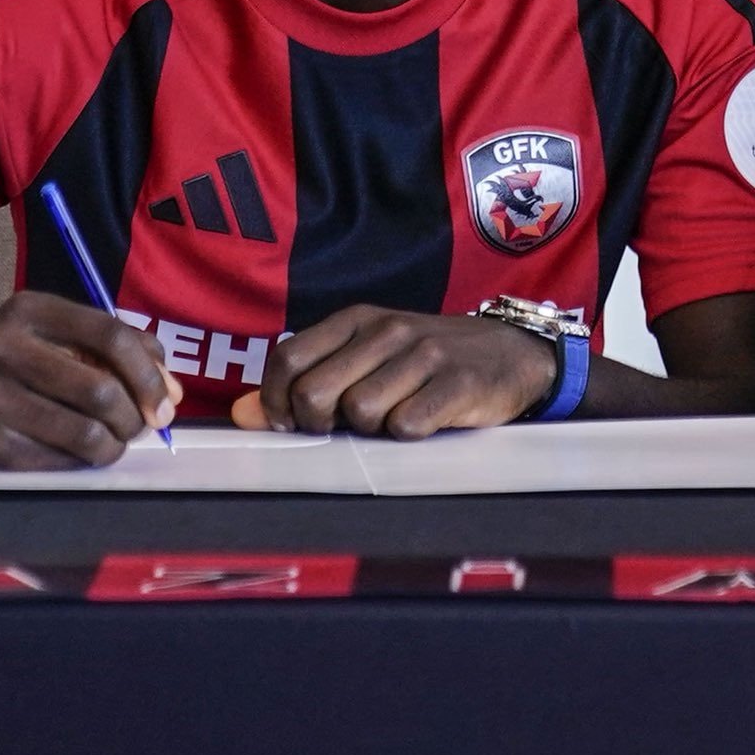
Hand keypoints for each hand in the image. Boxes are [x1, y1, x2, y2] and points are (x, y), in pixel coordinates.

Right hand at [0, 292, 176, 468]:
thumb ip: (108, 349)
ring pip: (84, 433)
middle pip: (101, 389)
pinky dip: (82, 461)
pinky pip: (57, 460)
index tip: (166, 400)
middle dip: (135, 416)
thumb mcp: (46, 332)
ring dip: (114, 445)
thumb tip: (170, 389)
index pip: (109, 336)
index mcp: (29, 310)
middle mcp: (4, 347)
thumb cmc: (1, 360)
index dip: (149, 373)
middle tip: (141, 426)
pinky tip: (80, 453)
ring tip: (114, 442)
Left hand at [242, 306, 559, 436]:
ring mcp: (425, 354)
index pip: (288, 358)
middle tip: (344, 426)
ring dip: (369, 431)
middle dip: (320, 424)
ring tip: (391, 417)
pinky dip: (407, 435)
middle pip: (315, 392)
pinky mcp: (457, 384)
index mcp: (358, 319)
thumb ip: (306, 380)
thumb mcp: (365, 358)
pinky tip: (422, 421)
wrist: (511, 355)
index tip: (293, 422)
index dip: (277, 401)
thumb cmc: (428, 360)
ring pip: (359, 413)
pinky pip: (406, 426)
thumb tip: (243, 415)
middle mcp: (387, 330)